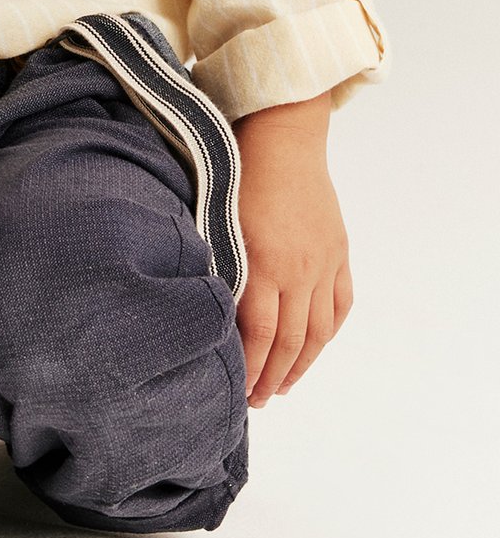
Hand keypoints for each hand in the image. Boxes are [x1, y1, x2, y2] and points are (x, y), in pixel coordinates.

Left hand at [231, 98, 352, 406]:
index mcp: (262, 263)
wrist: (282, 135)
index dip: (249, 370)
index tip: (236, 393)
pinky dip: (328, 332)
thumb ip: (214, 265)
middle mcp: (298, 269)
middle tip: (257, 402)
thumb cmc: (235, 171)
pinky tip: (313, 347)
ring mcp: (324, 262)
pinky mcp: (339, 252)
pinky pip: (340, 304)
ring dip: (301, 365)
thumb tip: (198, 310)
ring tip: (283, 386)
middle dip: (272, 378)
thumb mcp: (213, 219)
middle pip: (289, 342)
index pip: (258, 335)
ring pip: (318, 331)